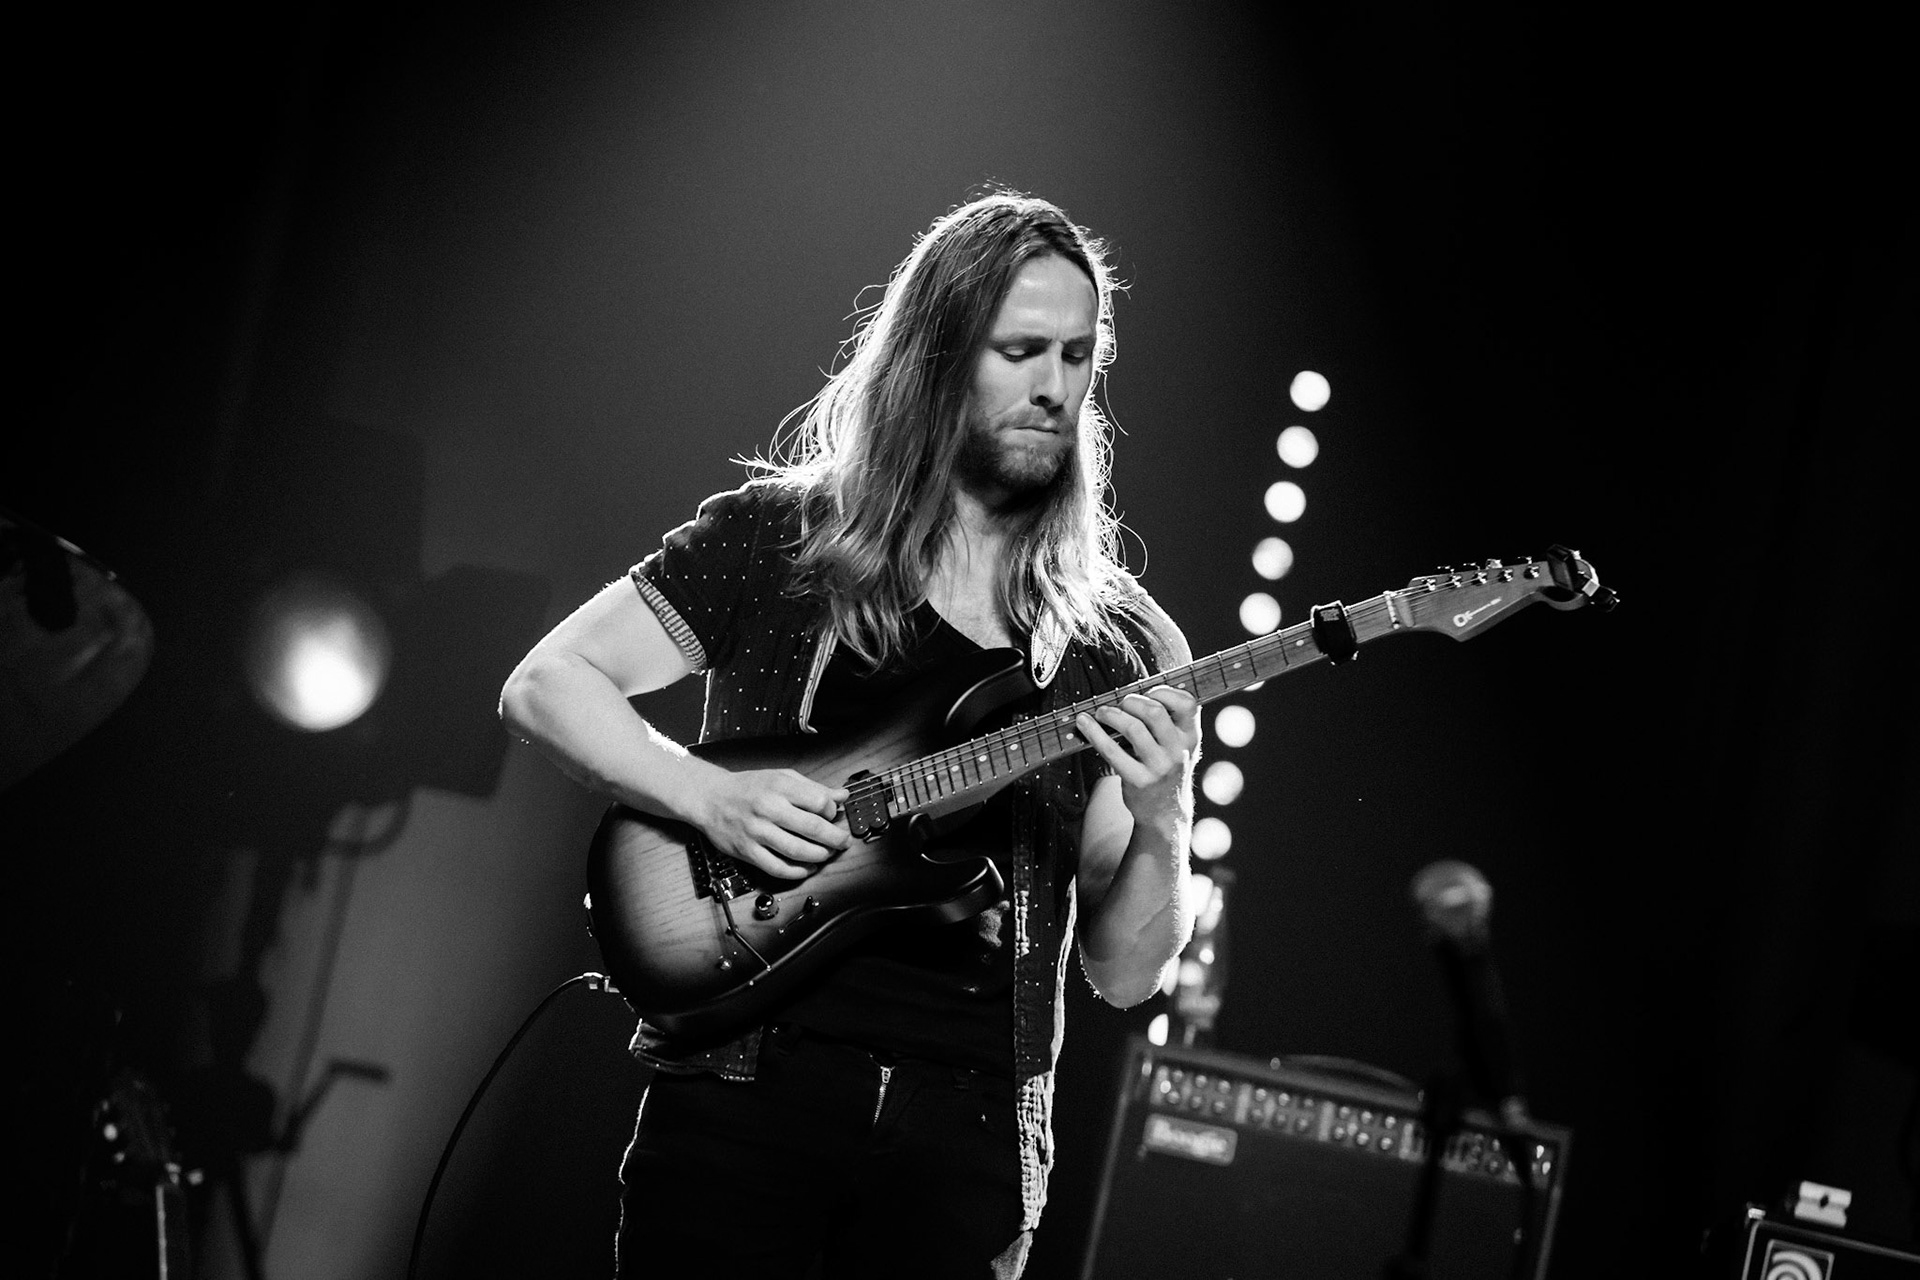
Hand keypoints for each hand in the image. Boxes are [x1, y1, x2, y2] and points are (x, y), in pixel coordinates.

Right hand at [690, 765, 851, 879]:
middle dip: (834, 838)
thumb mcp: (781, 777)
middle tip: (843, 842)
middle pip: (812, 827)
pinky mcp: (747, 851)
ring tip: (827, 854)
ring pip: (797, 850)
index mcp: (779, 786)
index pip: (818, 801)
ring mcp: (757, 831)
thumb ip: (812, 787)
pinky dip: (797, 871)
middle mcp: (768, 808)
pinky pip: (777, 867)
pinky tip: (807, 868)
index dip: (831, 811)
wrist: (710, 798)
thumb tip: (841, 796)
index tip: (832, 815)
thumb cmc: (747, 787)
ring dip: (819, 856)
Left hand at [1075, 687, 1200, 828]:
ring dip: (1111, 714)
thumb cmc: (1166, 771)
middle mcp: (1179, 751)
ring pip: (1133, 728)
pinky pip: (1112, 751)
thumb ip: (1168, 723)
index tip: (1147, 692)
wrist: (1165, 814)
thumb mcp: (1178, 747)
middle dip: (1131, 701)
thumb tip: (1133, 692)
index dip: (1164, 691)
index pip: (1187, 703)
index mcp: (1191, 737)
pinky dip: (1094, 733)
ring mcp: (1160, 767)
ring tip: (1101, 713)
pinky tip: (1084, 723)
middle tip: (1120, 704)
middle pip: (1155, 711)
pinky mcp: (1139, 781)